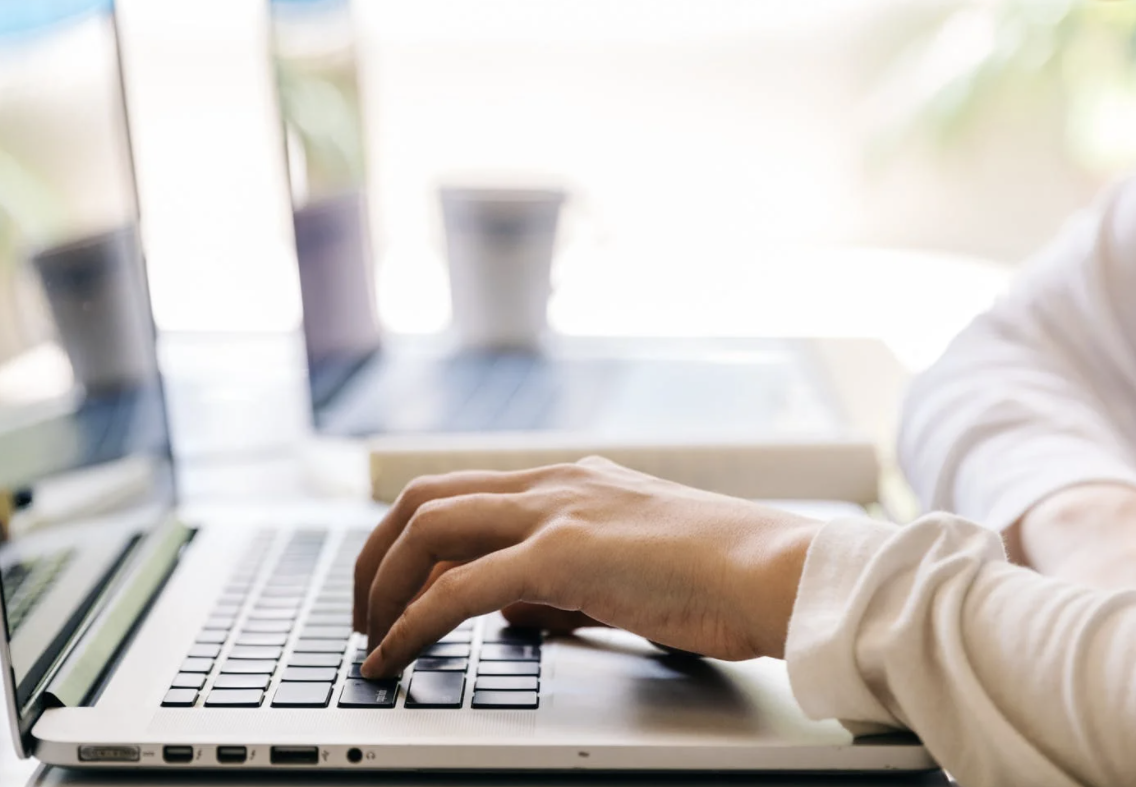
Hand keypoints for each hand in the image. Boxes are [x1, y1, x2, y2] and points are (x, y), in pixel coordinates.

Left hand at [351, 457, 819, 677]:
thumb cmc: (721, 577)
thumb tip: (513, 611)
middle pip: (424, 499)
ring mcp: (555, 511)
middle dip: (376, 556)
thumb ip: (564, 582)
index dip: (409, 539)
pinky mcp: (561, 555)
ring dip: (382, 585)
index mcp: (569, 480)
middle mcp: (553, 483)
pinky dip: (412, 624)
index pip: (461, 492)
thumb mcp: (626, 569)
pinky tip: (394, 656)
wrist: (775, 571)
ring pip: (427, 528)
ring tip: (368, 638)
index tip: (388, 587)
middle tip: (360, 614)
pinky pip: (458, 589)